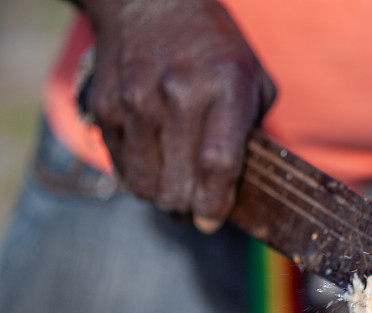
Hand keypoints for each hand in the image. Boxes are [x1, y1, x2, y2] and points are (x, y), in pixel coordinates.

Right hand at [84, 0, 275, 231]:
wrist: (150, 1)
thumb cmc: (214, 48)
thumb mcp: (252, 77)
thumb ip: (254, 129)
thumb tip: (246, 184)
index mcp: (225, 87)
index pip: (218, 164)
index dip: (216, 203)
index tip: (213, 221)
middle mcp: (178, 94)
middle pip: (178, 185)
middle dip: (188, 210)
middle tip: (196, 212)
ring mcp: (136, 100)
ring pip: (146, 185)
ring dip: (162, 199)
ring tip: (176, 192)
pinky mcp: (106, 106)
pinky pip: (121, 167)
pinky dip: (138, 178)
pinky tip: (155, 166)